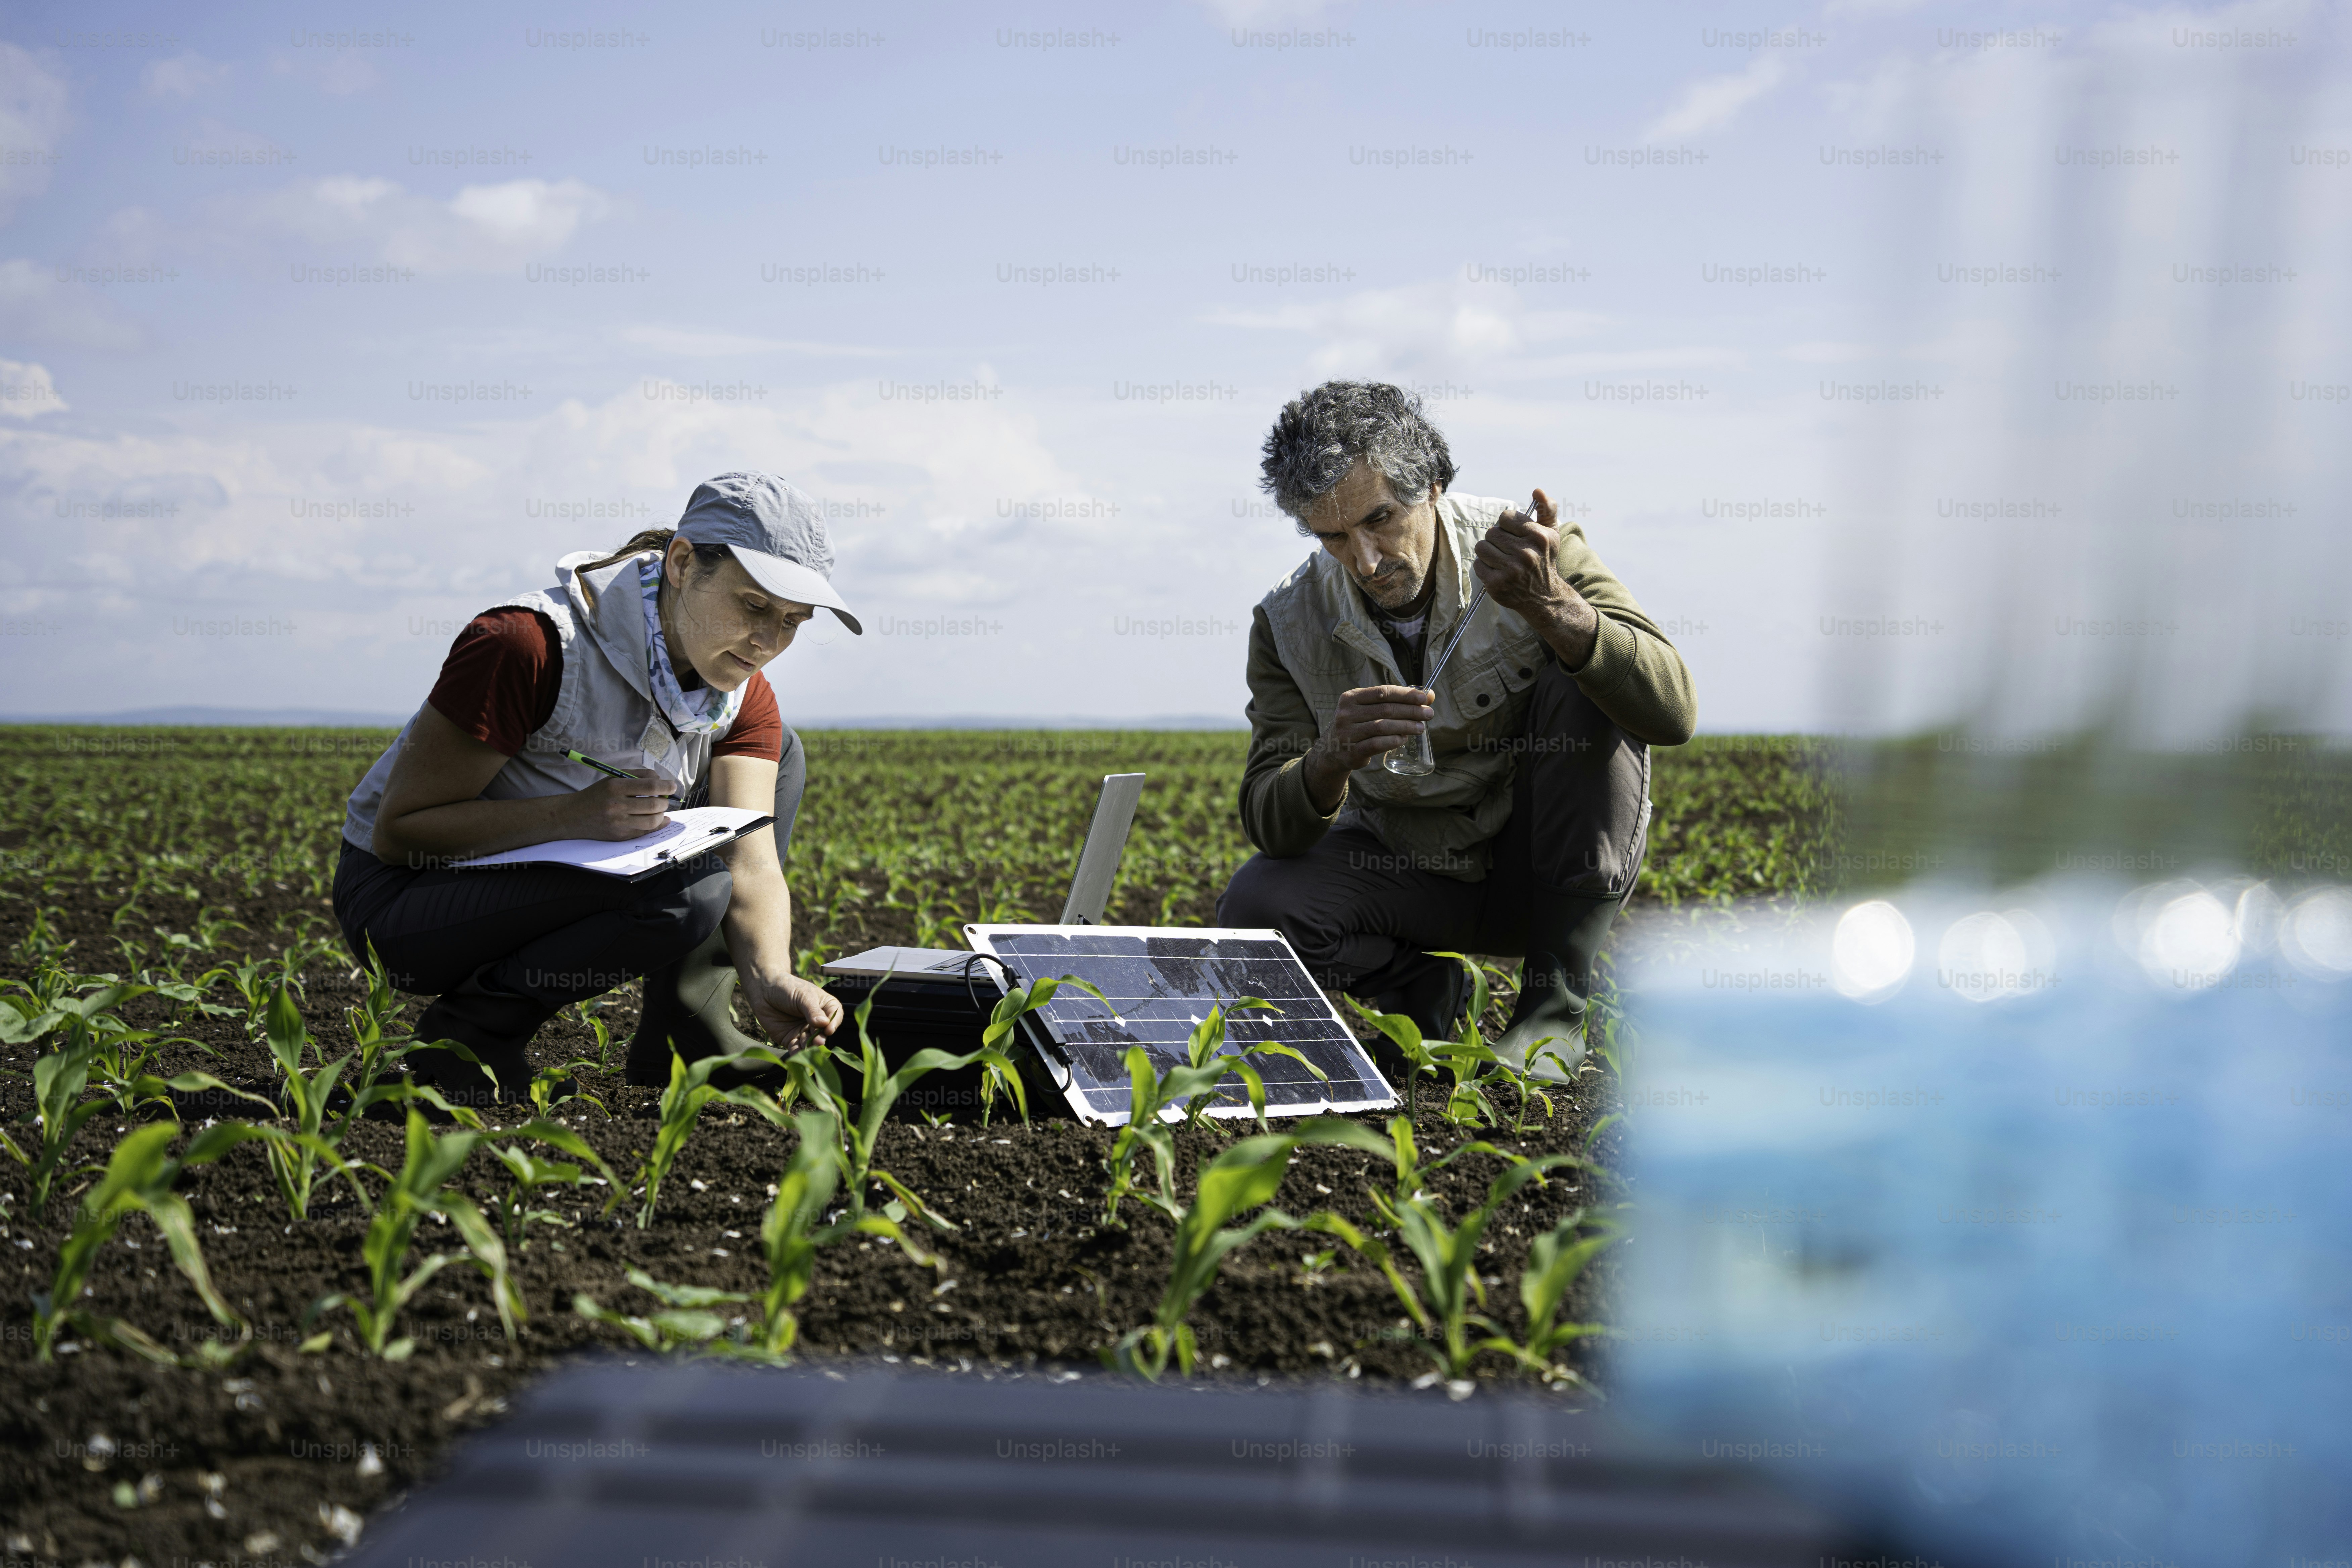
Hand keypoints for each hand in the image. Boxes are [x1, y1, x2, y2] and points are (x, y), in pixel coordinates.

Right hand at [567, 769, 674, 840]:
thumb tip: (661, 781)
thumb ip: (638, 776)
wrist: (574, 815)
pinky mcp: (620, 835)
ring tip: (660, 809)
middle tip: (665, 799)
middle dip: (664, 801)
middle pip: (653, 804)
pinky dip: (657, 825)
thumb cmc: (597, 794)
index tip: (673, 786)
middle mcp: (617, 805)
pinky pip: (645, 832)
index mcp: (615, 787)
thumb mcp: (613, 778)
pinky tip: (659, 820)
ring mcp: (618, 822)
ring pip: (652, 820)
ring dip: (661, 814)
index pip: (649, 785)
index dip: (666, 785)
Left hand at [741, 969, 843, 1050]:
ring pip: (810, 1043)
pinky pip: (796, 1048)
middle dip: (820, 1038)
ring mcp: (804, 1031)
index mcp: (824, 1006)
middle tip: (818, 1042)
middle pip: (823, 1033)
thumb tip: (824, 1023)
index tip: (828, 1029)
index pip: (835, 1016)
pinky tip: (797, 1054)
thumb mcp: (803, 995)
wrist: (763, 989)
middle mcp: (816, 1021)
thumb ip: (813, 1010)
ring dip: (810, 1047)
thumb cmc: (786, 987)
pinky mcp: (790, 1039)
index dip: (833, 1024)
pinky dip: (797, 1053)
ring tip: (807, 1047)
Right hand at [1303, 683, 1434, 811]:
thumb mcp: (1366, 708)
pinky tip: (1403, 739)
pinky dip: (1393, 741)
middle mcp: (1346, 713)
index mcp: (1351, 697)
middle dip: (1411, 711)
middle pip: (1385, 709)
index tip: (1425, 698)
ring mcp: (1347, 733)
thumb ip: (1392, 702)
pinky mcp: (1352, 751)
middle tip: (1428, 714)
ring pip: (1382, 727)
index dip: (1405, 694)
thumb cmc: (1357, 724)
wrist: (1331, 750)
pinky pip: (1377, 744)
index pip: (1383, 692)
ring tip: (1420, 728)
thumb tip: (1428, 696)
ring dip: (1406, 726)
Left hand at [1472, 488, 1596, 668]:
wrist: (1544, 596)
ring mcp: (1511, 570)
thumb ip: (1547, 508)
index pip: (1505, 516)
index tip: (1514, 534)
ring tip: (1500, 559)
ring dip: (1488, 552)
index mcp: (1538, 537)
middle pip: (1491, 532)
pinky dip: (1484, 567)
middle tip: (1508, 549)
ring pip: (1481, 547)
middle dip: (1497, 539)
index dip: (1507, 524)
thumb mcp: (1551, 532)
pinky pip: (1478, 564)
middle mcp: (1526, 553)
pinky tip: (1497, 571)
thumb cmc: (1544, 559)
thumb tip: (1537, 490)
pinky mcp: (1497, 584)